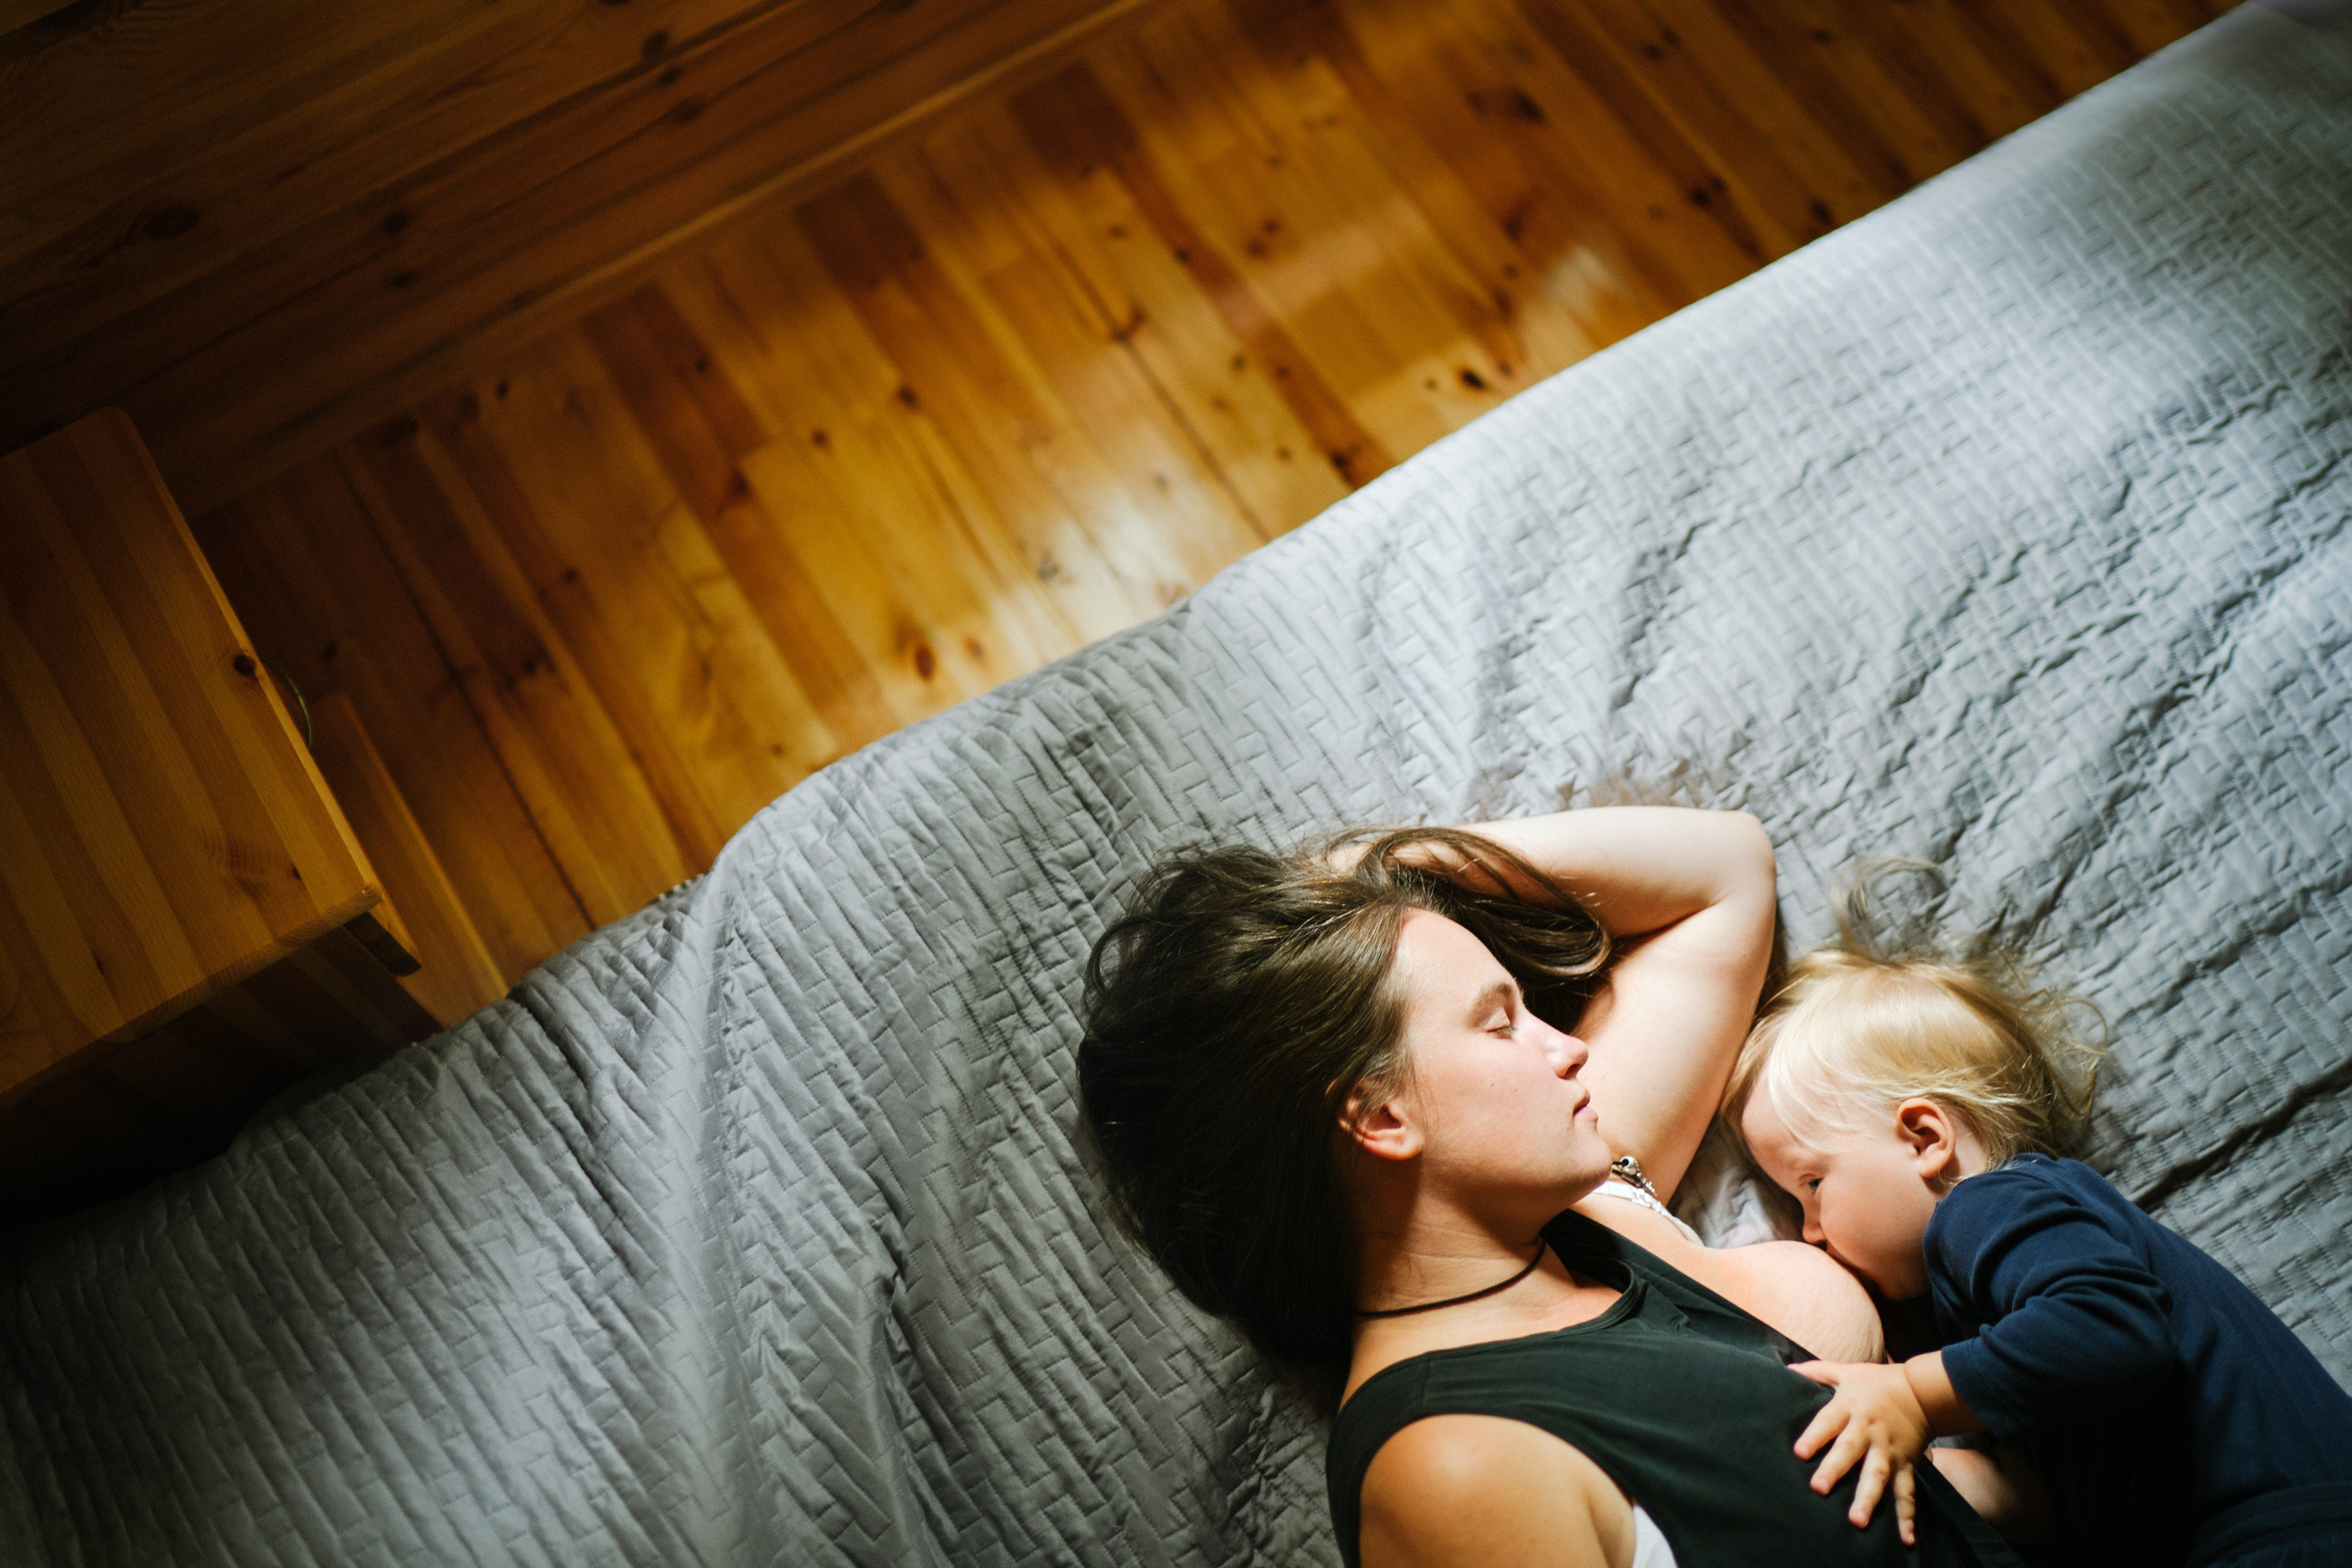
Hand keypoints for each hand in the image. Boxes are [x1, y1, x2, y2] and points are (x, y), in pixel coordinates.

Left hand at [1791, 1360, 1931, 1544]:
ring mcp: (1888, 1450)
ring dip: (1868, 1498)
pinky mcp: (1905, 1465)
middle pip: (1850, 1451)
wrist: (1922, 1392)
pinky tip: (1905, 1539)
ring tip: (1857, 1520)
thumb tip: (1786, 1367)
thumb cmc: (1876, 1382)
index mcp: (1850, 1408)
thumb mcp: (1846, 1372)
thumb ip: (1816, 1372)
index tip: (1799, 1452)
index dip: (1814, 1436)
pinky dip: (1907, 1516)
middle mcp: (1868, 1431)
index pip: (1828, 1421)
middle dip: (1835, 1470)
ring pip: (1877, 1476)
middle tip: (1819, 1489)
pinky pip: (1906, 1492)